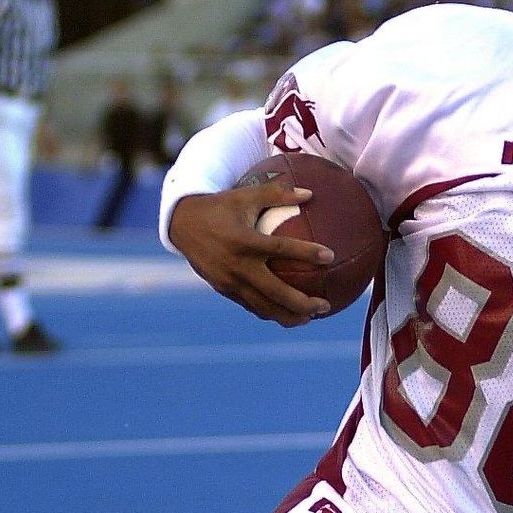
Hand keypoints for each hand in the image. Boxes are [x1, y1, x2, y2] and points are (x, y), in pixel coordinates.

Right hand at [168, 185, 333, 325]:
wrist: (181, 224)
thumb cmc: (220, 207)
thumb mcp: (246, 196)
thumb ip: (277, 194)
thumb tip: (310, 193)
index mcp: (245, 240)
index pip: (281, 249)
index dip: (307, 253)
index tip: (330, 256)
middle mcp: (238, 265)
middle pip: (276, 292)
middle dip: (302, 303)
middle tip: (325, 306)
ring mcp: (230, 281)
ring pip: (263, 306)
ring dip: (288, 316)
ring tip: (310, 319)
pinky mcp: (224, 290)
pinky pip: (250, 305)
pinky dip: (270, 312)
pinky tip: (286, 314)